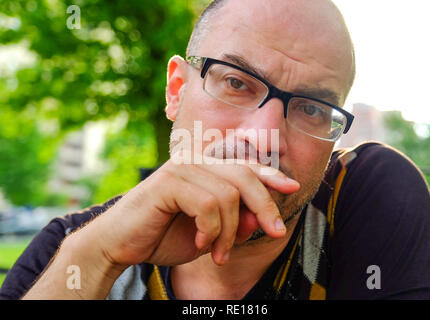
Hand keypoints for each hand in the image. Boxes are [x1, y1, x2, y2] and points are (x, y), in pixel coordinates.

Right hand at [88, 154, 299, 266]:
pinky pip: (208, 205)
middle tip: (274, 234)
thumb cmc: (163, 236)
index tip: (292, 187)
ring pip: (229, 195)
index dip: (270, 175)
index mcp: (205, 170)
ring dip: (229, 232)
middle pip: (245, 177)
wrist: (121, 245)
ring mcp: (181, 168)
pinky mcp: (169, 181)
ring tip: (217, 254)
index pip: (245, 167)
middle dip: (265, 207)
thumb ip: (233, 223)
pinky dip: (210, 230)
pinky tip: (199, 243)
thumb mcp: (208, 234)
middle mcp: (195, 162)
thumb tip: (258, 217)